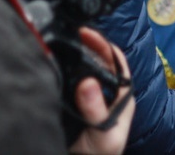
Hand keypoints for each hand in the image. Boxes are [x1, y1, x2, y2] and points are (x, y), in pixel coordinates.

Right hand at [69, 28, 134, 154]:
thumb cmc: (101, 153)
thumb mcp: (103, 135)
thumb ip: (96, 110)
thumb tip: (88, 82)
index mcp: (121, 96)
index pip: (117, 63)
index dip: (105, 46)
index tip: (88, 34)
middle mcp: (109, 93)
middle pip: (101, 62)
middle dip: (89, 45)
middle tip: (71, 32)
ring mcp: (93, 98)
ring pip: (87, 70)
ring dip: (76, 56)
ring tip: (61, 42)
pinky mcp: (78, 104)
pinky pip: (72, 82)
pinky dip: (65, 71)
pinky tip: (53, 64)